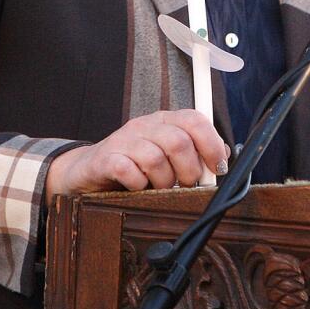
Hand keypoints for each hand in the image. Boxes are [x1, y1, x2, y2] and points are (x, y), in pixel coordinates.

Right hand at [45, 110, 228, 197]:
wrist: (87, 171)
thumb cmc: (134, 164)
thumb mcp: (167, 155)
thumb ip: (194, 153)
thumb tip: (222, 157)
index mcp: (165, 120)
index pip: (195, 120)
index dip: (212, 144)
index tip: (218, 167)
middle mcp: (145, 125)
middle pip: (178, 141)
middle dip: (189, 170)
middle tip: (186, 185)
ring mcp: (124, 140)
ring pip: (156, 158)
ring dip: (164, 181)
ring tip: (160, 188)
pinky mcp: (105, 159)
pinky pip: (129, 171)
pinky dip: (139, 185)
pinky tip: (138, 188)